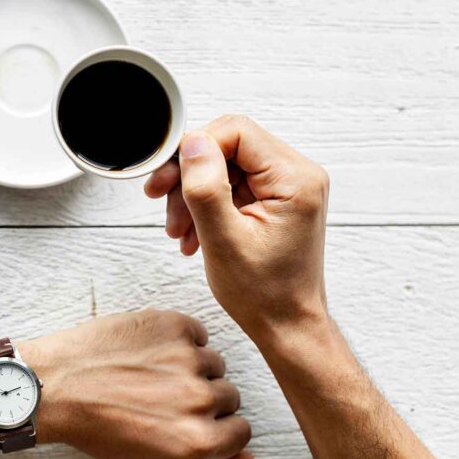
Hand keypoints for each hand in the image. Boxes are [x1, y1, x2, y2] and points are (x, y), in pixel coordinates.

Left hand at [22, 309, 252, 458]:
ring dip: (191, 369)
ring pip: (214, 364)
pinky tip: (148, 353)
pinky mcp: (173, 325)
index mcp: (196, 440)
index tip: (188, 423)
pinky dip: (179, 341)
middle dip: (202, 400)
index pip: (241, 432)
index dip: (216, 429)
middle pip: (230, 397)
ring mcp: (188, 358)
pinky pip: (197, 333)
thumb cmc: (96, 429)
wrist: (55, 384)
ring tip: (150, 375)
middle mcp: (198, 399)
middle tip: (161, 400)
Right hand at [144, 115, 330, 346]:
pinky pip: (233, 185)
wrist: (286, 326)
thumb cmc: (264, 294)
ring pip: (226, 166)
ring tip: (177, 230)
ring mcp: (288, 188)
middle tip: (160, 199)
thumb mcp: (224, 240)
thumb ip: (206, 187)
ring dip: (194, 194)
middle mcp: (298, 176)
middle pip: (229, 147)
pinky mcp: (277, 200)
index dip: (195, 148)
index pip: (237, 132)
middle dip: (190, 175)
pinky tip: (192, 233)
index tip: (168, 176)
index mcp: (295, 180)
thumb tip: (193, 144)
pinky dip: (207, 205)